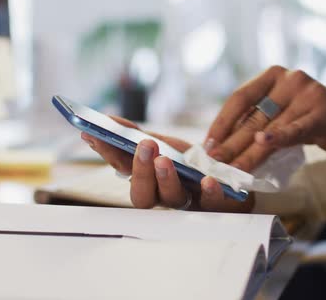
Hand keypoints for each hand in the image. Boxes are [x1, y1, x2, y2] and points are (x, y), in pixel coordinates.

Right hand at [81, 116, 254, 211]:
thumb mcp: (165, 144)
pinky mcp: (213, 205)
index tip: (94, 134)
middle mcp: (163, 195)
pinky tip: (207, 180)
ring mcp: (188, 202)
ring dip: (165, 179)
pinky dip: (208, 192)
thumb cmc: (191, 164)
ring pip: (171, 199)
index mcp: (147, 179)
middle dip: (139, 170)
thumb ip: (138, 135)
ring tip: (164, 160)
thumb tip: (109, 119)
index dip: (108, 153)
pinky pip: (210, 203)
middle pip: (142, 195)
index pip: (122, 169)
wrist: (230, 179)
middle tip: (144, 146)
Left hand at [204, 66, 325, 171]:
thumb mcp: (280, 112)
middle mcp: (289, 79)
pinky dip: (279, 137)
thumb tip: (220, 146)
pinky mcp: (323, 111)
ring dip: (249, 152)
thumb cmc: (307, 119)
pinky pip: (296, 128)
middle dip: (231, 142)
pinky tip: (263, 144)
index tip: (207, 145)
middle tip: (214, 162)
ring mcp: (307, 93)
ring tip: (233, 168)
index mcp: (273, 75)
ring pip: (271, 127)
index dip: (222, 123)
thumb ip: (256, 120)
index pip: (240, 98)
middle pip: (253, 116)